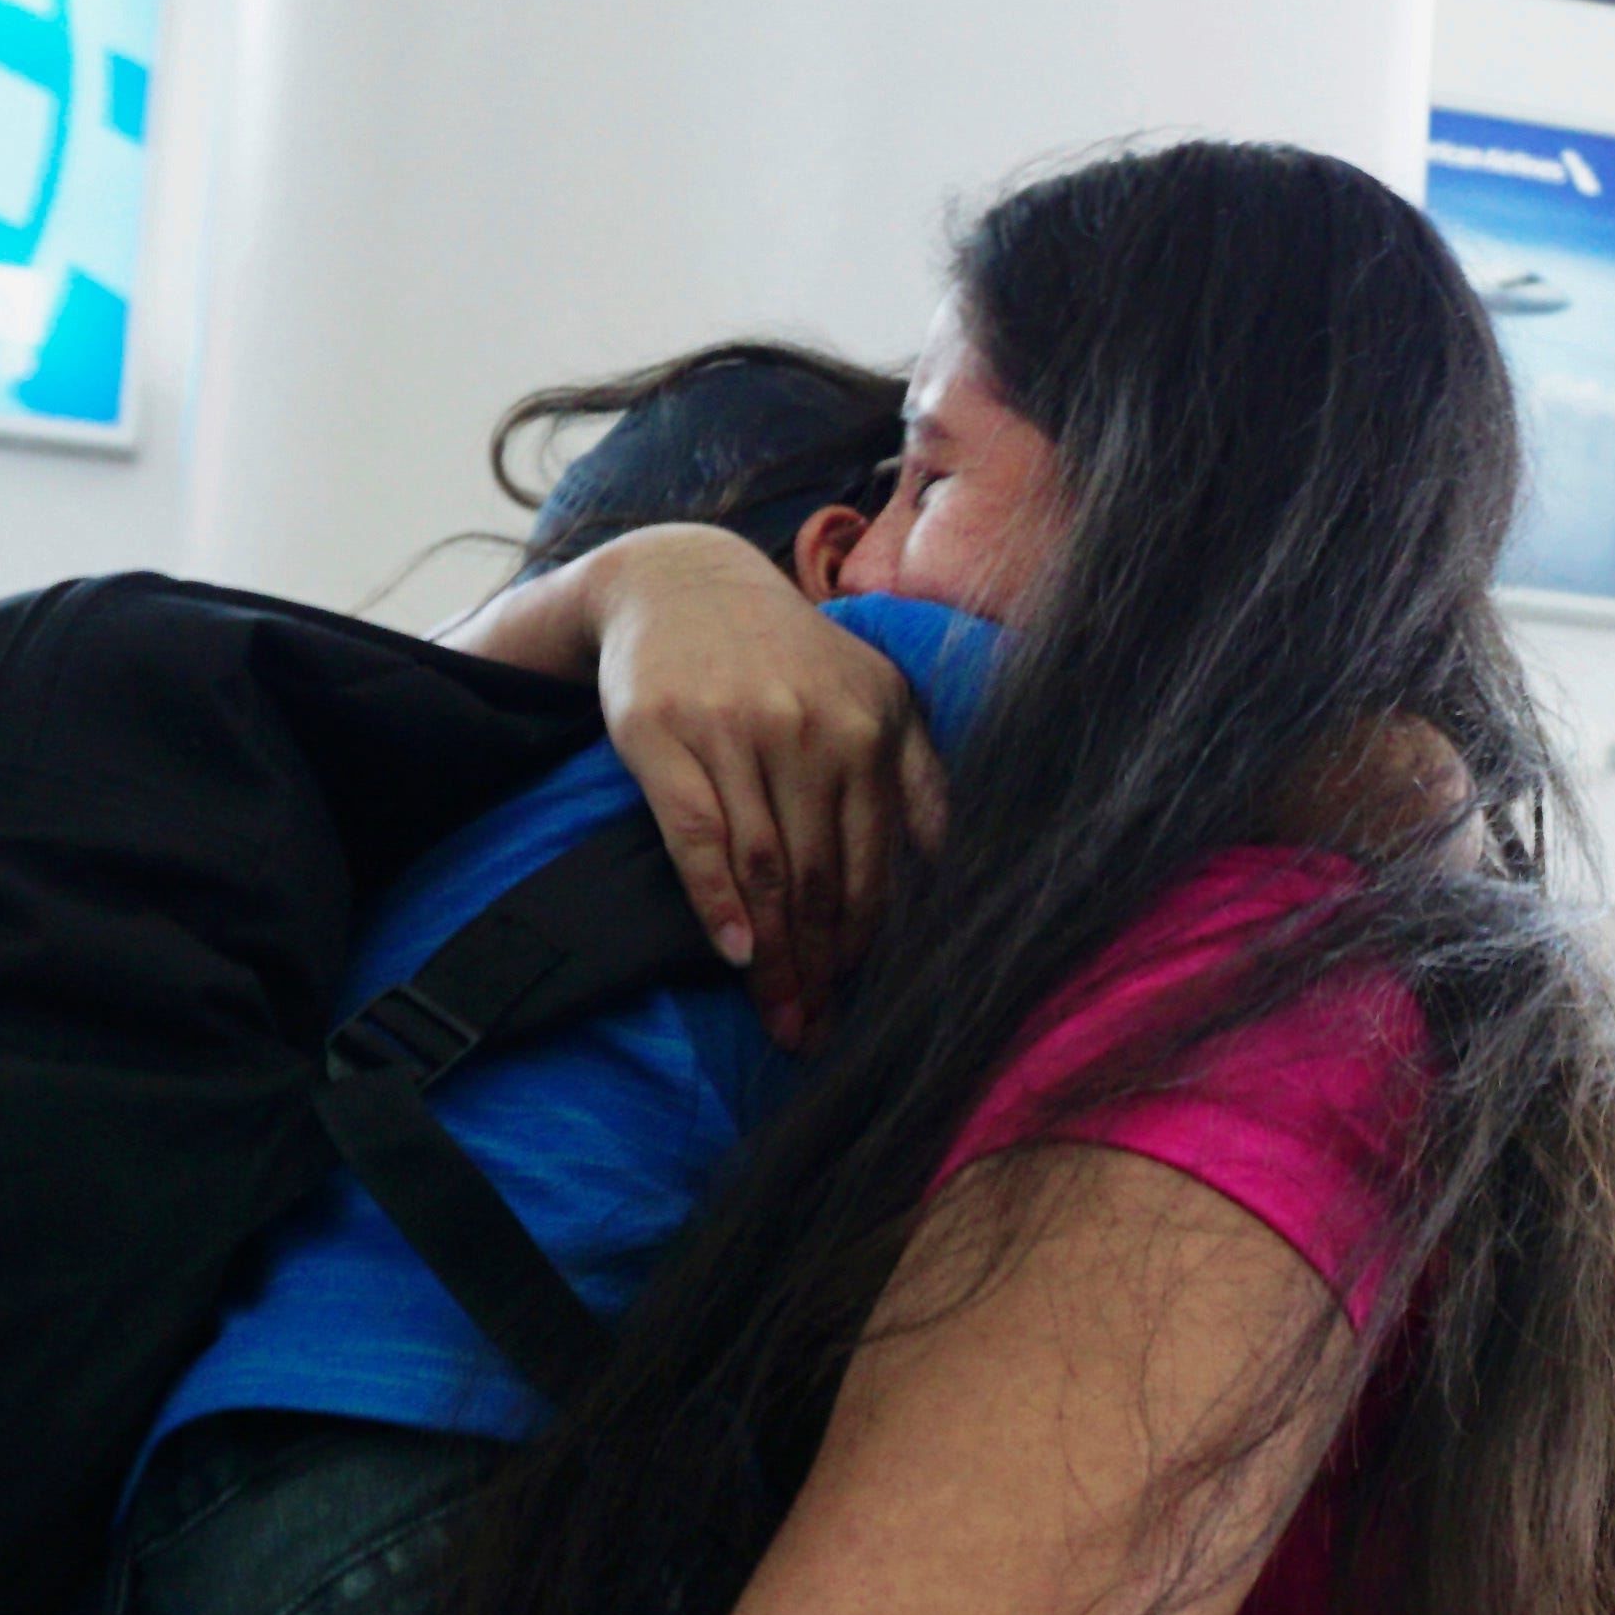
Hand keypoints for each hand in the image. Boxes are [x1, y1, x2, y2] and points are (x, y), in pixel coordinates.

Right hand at [582, 528, 944, 1048]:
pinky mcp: (665, 735)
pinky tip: (735, 955)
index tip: (854, 1004)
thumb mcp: (870, 691)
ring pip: (764, 869)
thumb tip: (949, 863)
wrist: (678, 581)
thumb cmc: (784, 654)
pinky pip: (697, 838)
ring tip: (778, 1017)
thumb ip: (915, 772)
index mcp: (868, 726)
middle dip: (820, 970)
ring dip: (774, 958)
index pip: (873, 862)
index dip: (865, 944)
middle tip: (812, 1033)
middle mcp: (808, 728)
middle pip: (820, 877)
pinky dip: (717, 904)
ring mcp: (735, 730)